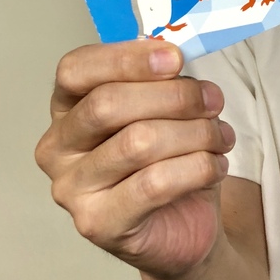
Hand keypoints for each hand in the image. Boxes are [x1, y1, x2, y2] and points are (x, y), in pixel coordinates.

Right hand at [35, 41, 234, 279]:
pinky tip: (215, 165)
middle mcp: (58, 147)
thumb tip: (173, 54)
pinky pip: (154, 184)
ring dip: (195, 134)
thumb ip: (162, 79)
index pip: (76, 69)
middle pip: (108, 103)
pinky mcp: (98, 224)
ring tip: (221, 137)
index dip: (126, 58)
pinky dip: (197, 167)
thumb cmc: (169, 157)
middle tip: (212, 100)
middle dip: (174, 96)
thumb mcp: (166, 107)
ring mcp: (71, 189)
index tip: (175, 58)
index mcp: (67, 106)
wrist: (181, 225)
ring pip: (138, 142)